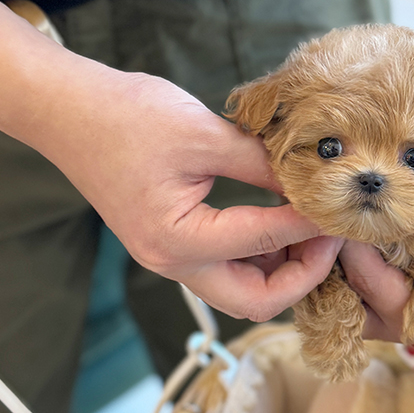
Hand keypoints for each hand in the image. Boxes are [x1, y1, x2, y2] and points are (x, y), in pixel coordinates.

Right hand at [63, 72, 343, 320]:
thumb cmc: (127, 117)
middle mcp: (173, 263)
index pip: (266, 243)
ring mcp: (171, 259)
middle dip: (303, 275)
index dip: (313, 227)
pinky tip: (280, 224)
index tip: (343, 210)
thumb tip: (311, 181)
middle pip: (255, 300)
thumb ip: (263, 165)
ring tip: (312, 229)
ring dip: (284, 268)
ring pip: (243, 289)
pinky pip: (227, 268)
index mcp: (179, 240)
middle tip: (331, 238)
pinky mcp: (173, 245)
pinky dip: (260, 256)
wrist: (70, 112)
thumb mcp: (206, 135)